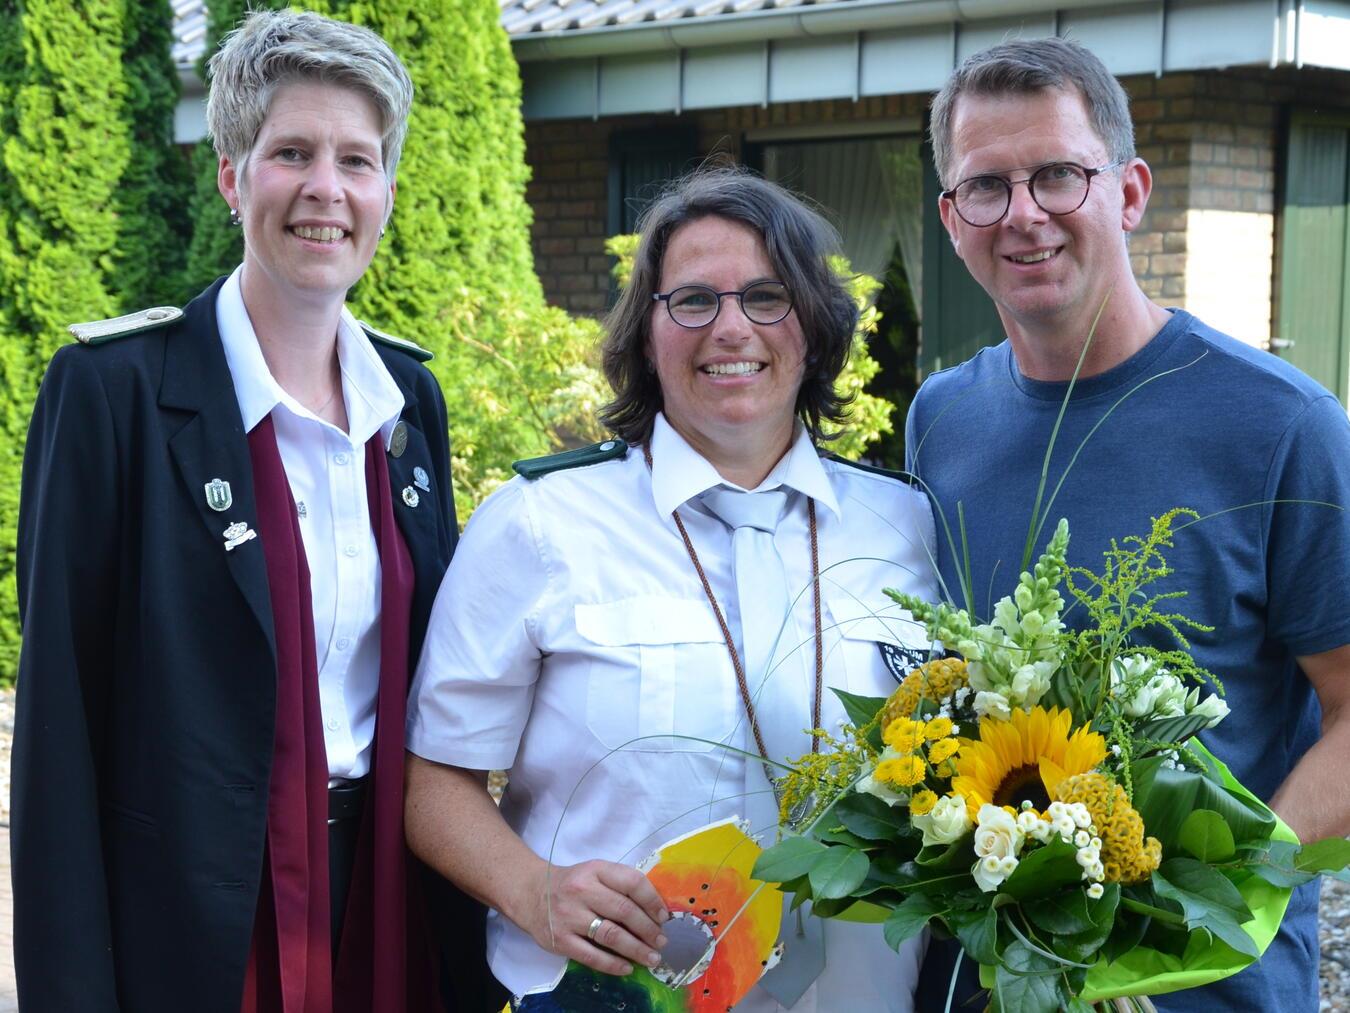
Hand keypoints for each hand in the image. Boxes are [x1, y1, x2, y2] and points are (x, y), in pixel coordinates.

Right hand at [519, 858, 669, 976]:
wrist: (530, 892)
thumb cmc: (572, 883)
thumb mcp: (595, 872)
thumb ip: (620, 884)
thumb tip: (654, 910)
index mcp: (596, 870)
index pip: (632, 882)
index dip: (652, 901)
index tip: (663, 917)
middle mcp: (582, 891)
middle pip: (624, 911)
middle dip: (648, 930)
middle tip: (662, 942)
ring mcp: (569, 916)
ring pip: (611, 935)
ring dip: (636, 949)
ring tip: (652, 958)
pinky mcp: (560, 940)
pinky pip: (591, 956)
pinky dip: (613, 964)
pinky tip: (627, 968)